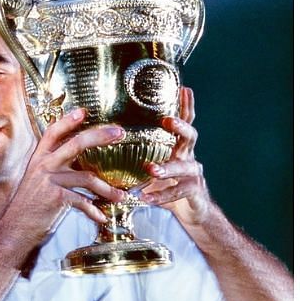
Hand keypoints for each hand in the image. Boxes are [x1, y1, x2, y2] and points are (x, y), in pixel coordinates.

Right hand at [0, 108, 127, 239]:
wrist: (15, 228)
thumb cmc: (31, 206)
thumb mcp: (38, 181)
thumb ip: (55, 169)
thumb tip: (79, 164)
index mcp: (39, 159)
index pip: (52, 133)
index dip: (67, 121)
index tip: (83, 111)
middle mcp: (44, 165)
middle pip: (75, 144)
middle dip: (100, 136)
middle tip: (119, 133)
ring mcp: (49, 181)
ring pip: (87, 177)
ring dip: (108, 189)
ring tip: (121, 196)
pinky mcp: (55, 198)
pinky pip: (83, 201)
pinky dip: (94, 210)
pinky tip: (102, 216)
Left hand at [141, 87, 214, 226]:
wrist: (192, 211)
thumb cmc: (169, 185)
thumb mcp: (155, 168)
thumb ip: (137, 159)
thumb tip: (105, 148)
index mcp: (179, 147)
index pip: (185, 122)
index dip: (185, 106)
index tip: (183, 89)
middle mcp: (189, 156)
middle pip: (190, 136)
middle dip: (180, 127)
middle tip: (167, 121)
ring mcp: (193, 174)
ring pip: (183, 166)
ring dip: (167, 167)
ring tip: (151, 170)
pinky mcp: (194, 191)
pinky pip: (178, 192)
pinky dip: (160, 196)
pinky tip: (146, 198)